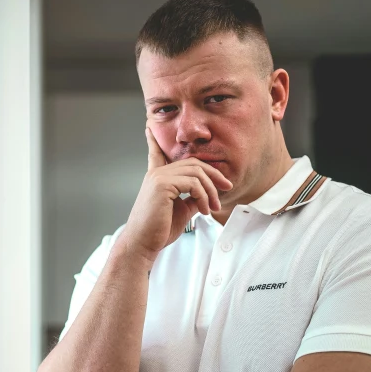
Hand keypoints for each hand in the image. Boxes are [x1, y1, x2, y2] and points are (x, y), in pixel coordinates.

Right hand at [117, 126, 232, 262]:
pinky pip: (193, 183)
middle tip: (227, 188)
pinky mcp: (162, 185)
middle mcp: (156, 173)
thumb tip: (206, 195)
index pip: (156, 153)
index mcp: (156, 178)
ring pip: (197, 172)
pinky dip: (204, 196)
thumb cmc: (158, 230)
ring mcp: (158, 177)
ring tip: (213, 207)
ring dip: (211, 190)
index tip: (148, 128)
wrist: (143, 243)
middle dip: (214, 175)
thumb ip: (192, 198)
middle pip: (193, 163)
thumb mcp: (180, 210)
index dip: (153, 141)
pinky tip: (204, 209)